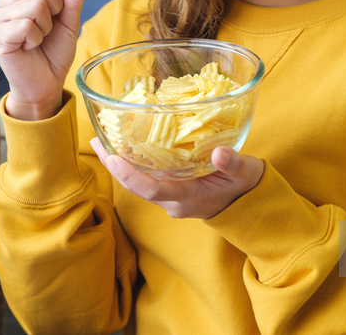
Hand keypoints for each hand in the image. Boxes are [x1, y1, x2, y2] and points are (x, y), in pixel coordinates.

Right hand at [0, 0, 91, 120]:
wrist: (44, 85)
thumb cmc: (54, 53)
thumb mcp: (69, 23)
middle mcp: (7, 1)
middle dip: (56, 7)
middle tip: (50, 28)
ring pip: (35, 4)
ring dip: (46, 27)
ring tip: (39, 40)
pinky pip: (25, 25)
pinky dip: (36, 38)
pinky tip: (29, 48)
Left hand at [90, 138, 264, 218]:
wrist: (248, 205)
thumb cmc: (246, 186)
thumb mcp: (245, 172)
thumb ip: (233, 163)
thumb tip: (221, 152)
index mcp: (188, 197)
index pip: (151, 190)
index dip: (129, 176)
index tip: (112, 158)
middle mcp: (173, 202)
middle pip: (137, 186)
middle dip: (114, 165)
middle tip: (97, 140)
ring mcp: (170, 199)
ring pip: (139, 182)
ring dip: (120, 164)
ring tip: (102, 140)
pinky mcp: (171, 192)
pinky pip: (146, 179)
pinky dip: (133, 164)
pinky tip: (124, 147)